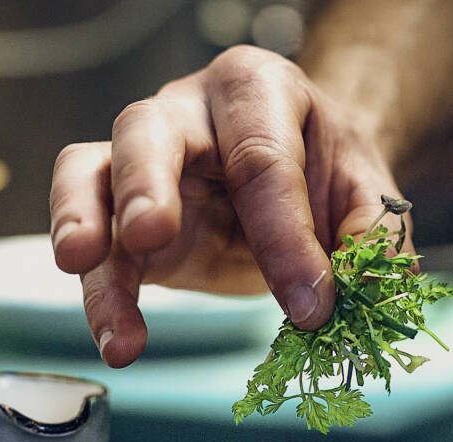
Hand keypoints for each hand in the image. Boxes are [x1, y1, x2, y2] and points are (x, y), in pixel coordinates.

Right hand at [50, 45, 413, 366]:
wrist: (299, 171)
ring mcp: (142, 158)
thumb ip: (368, 238)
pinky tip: (117, 339)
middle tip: (149, 236)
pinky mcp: (119, 210)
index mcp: (258, 90)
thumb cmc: (325, 170)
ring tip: (85, 273)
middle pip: (147, 131)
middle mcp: (188, 111)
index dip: (284, 235)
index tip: (310, 306)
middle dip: (145, 185)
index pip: (262, 156)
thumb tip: (359, 295)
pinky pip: (86, 232)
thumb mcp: (364, 194)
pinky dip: (96, 289)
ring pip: (89, 174)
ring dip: (84, 228)